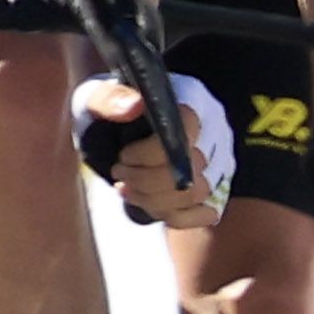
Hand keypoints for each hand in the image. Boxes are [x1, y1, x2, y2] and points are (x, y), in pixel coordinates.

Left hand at [75, 66, 235, 226]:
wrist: (114, 127)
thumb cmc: (106, 111)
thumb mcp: (95, 96)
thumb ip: (107, 98)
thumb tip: (132, 107)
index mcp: (189, 102)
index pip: (183, 136)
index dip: (149, 153)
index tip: (122, 155)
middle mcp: (212, 132)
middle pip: (190, 170)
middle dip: (145, 180)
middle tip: (119, 174)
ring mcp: (218, 163)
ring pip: (197, 194)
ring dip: (154, 200)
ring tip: (126, 189)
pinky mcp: (214, 189)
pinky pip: (206, 214)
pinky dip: (175, 216)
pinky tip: (148, 205)